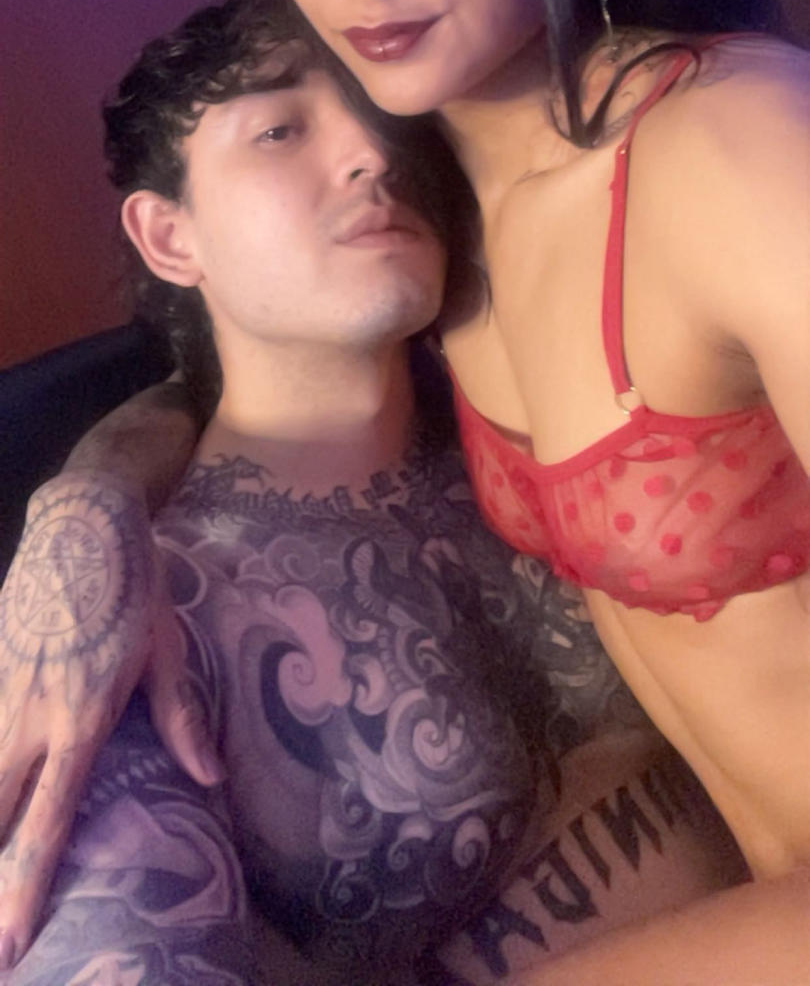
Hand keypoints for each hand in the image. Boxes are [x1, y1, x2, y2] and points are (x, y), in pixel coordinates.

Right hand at [0, 473, 223, 969]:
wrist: (81, 520)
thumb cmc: (135, 585)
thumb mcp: (168, 649)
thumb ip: (180, 718)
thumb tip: (210, 778)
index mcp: (81, 719)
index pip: (47, 822)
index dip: (25, 887)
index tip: (11, 939)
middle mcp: (31, 714)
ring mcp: (3, 687)